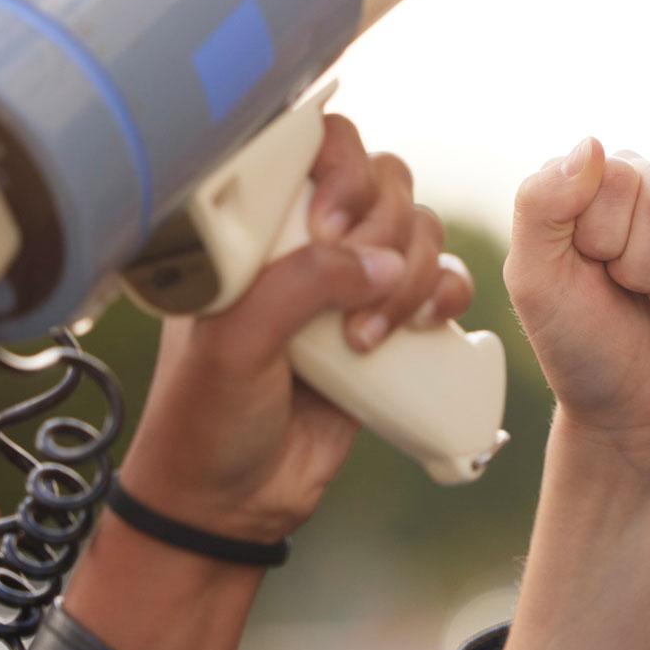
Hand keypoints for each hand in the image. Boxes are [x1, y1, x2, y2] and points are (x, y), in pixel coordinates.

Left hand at [118, 114, 473, 544]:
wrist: (229, 505)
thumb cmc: (206, 415)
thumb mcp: (233, 343)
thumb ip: (300, 285)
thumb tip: (377, 261)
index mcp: (254, 223)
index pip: (314, 144)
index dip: (340, 167)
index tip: (331, 224)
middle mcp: (307, 239)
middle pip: (383, 180)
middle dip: (383, 232)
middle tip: (351, 296)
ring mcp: (350, 280)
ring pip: (417, 231)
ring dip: (408, 277)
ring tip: (366, 341)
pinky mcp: (388, 326)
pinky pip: (442, 283)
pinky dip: (443, 296)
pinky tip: (419, 329)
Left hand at [504, 139, 649, 479]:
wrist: (631, 410)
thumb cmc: (578, 339)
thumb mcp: (534, 278)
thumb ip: (541, 204)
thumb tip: (590, 144)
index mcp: (607, 178)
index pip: (615, 176)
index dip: (599, 238)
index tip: (591, 267)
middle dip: (639, 267)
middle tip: (629, 292)